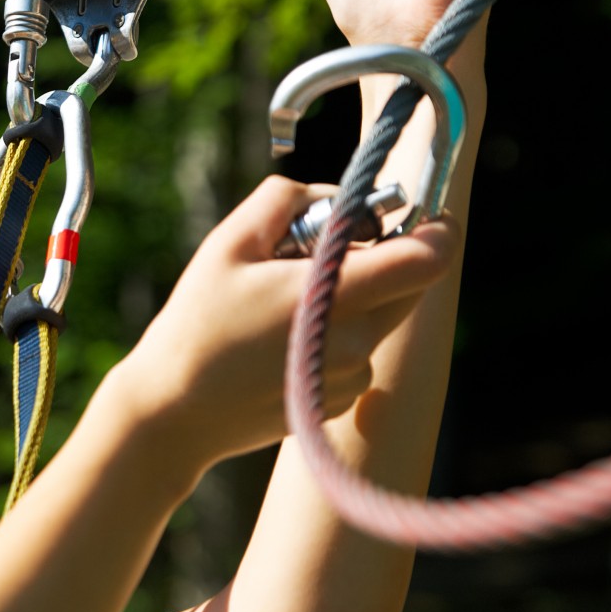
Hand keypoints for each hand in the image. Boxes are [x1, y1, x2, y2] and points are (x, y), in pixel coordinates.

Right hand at [108, 177, 457, 469]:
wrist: (174, 413)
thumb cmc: (197, 322)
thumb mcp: (230, 243)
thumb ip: (286, 200)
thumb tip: (335, 197)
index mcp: (335, 295)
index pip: (426, 261)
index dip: (436, 231)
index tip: (425, 217)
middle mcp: (356, 341)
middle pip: (409, 287)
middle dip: (382, 259)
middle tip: (318, 254)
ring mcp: (350, 377)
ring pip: (377, 318)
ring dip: (350, 299)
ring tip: (278, 305)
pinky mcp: (339, 402)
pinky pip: (355, 353)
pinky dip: (333, 336)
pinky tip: (276, 344)